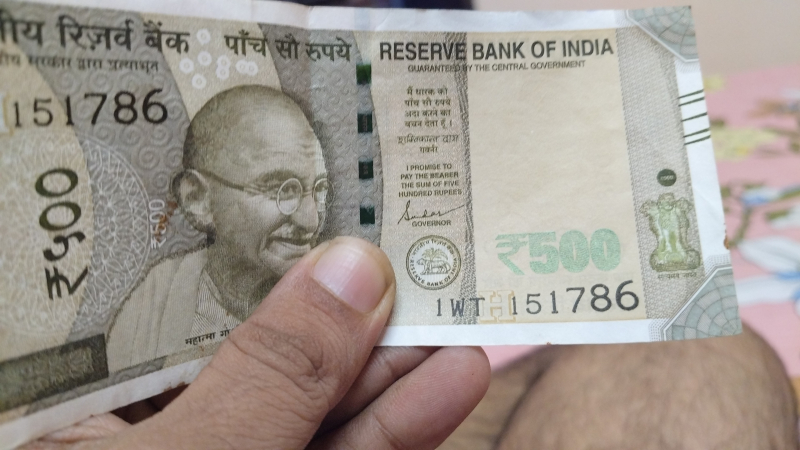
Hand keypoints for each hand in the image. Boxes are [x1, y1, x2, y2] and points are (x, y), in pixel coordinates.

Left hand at [23, 237, 490, 449]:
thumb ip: (270, 376)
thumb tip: (350, 266)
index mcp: (90, 404)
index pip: (177, 292)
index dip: (264, 243)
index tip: (342, 199)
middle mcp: (159, 430)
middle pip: (266, 342)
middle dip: (357, 304)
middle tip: (430, 250)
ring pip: (318, 405)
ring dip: (399, 365)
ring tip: (467, 313)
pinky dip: (399, 431)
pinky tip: (455, 383)